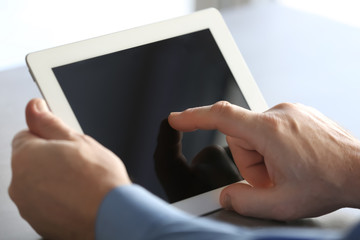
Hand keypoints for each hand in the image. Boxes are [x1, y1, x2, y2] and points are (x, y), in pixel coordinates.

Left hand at [9, 98, 130, 238]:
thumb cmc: (99, 180)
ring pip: (38, 184)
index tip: (63, 143)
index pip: (26, 135)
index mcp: (26, 156)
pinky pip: (44, 204)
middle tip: (76, 162)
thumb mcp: (78, 140)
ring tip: (79, 182)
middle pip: (31, 161)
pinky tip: (76, 198)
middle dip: (49, 159)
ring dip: (52, 180)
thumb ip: (49, 123)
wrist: (113, 215)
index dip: (48, 137)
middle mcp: (19, 183)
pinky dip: (56, 200)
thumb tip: (35, 107)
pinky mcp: (38, 222)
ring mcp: (27, 205)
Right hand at [168, 101, 359, 220]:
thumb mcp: (282, 203)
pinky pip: (271, 127)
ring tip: (287, 169)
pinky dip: (275, 146)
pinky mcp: (297, 112)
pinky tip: (294, 158)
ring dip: (263, 155)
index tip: (177, 118)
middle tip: (272, 178)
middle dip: (249, 161)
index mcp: (269, 131)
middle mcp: (278, 113)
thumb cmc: (330, 181)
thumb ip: (245, 202)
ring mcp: (289, 110)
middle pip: (239, 135)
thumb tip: (226, 196)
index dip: (194, 117)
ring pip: (256, 133)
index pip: (221, 116)